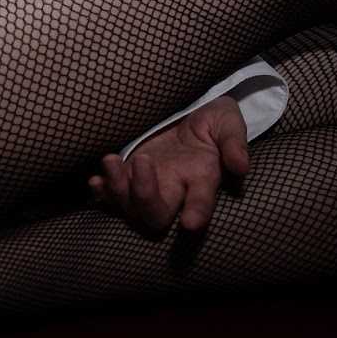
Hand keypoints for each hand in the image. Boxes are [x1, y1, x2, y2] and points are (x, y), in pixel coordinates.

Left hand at [88, 95, 250, 234]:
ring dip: (118, 190)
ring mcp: (150, 184)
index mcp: (202, 177)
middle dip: (145, 196)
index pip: (201, 200)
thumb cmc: (212, 122)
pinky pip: (112, 195)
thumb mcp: (228, 122)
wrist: (188, 114)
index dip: (197, 212)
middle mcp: (175, 189)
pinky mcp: (130, 176)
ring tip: (110, 162)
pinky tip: (95, 182)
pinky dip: (103, 193)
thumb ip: (234, 142)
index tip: (190, 224)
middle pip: (157, 214)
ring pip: (131, 206)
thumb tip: (240, 165)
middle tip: (141, 163)